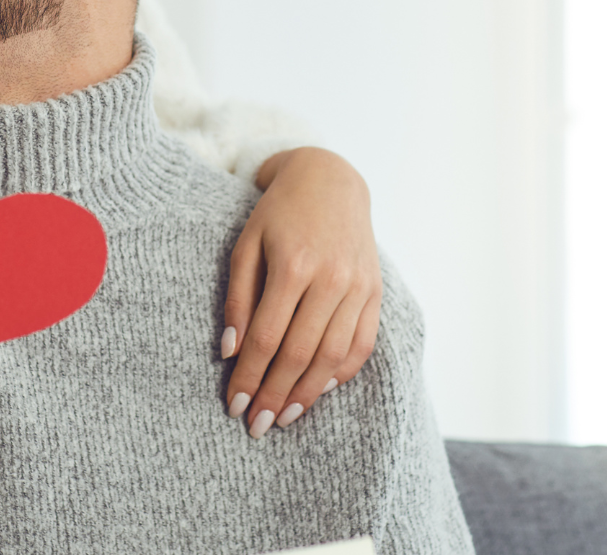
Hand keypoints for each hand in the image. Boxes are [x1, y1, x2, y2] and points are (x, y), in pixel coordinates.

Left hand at [222, 147, 381, 436]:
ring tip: (284, 417)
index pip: (267, 338)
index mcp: (293, 265)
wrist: (329, 181)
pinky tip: (321, 389)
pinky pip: (362, 343)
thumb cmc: (278, 214)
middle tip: (256, 426)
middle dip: (275, 396)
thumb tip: (230, 352)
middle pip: (300, 354)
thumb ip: (238, 300)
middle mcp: (331, 279)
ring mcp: (359, 287)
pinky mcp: (375, 292)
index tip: (233, 405)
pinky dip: (342, 372)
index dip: (249, 377)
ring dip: (307, 394)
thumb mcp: (246, 246)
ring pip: (333, 356)